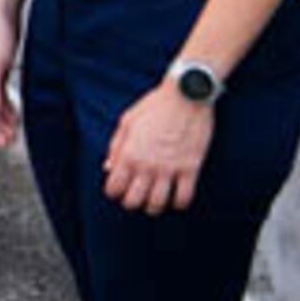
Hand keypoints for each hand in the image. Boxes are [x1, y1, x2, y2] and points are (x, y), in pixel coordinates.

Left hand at [103, 82, 211, 213]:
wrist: (187, 94)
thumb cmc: (155, 105)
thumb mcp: (128, 121)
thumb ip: (116, 147)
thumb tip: (108, 168)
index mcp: (129, 153)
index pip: (114, 189)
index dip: (114, 192)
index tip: (120, 189)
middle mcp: (147, 165)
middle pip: (133, 202)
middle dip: (132, 202)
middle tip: (137, 196)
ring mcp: (169, 168)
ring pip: (157, 204)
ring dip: (154, 207)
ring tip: (156, 200)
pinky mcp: (191, 168)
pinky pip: (184, 198)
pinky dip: (178, 203)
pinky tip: (176, 197)